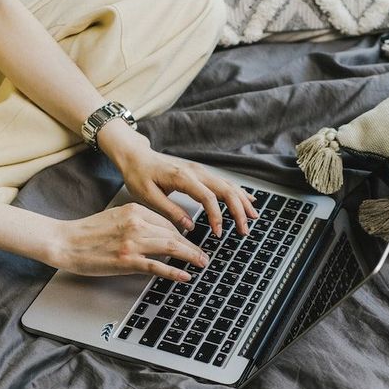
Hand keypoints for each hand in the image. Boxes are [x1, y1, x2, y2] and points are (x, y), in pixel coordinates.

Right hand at [49, 203, 207, 280]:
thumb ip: (138, 223)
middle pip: (174, 235)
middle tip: (204, 256)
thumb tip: (159, 235)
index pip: (167, 223)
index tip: (192, 243)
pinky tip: (185, 276)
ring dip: (190, 257)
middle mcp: (136, 224)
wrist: (64, 242)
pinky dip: (174, 271)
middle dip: (193, 247)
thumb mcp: (116, 217)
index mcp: (134, 210)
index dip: (183, 235)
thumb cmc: (88, 232)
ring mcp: (132, 242)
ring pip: (171, 247)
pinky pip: (157, 266)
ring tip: (201, 264)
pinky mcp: (127, 260)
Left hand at [100, 123, 257, 236]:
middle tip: (244, 230)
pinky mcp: (201, 173)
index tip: (218, 232)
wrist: (136, 155)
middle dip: (238, 211)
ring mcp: (200, 171)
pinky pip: (224, 182)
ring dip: (242, 202)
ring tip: (252, 218)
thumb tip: (189, 226)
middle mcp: (196, 172)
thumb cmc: (138, 174)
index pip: (208, 197)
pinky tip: (248, 200)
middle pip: (225, 190)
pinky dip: (237, 192)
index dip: (217, 216)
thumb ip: (170, 211)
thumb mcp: (147, 196)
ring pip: (228, 185)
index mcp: (183, 177)